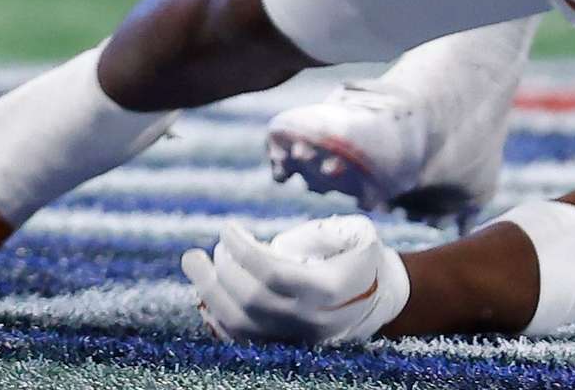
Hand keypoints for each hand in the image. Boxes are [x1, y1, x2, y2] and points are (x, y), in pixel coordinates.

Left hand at [183, 216, 409, 346]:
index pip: (274, 274)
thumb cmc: (360, 257)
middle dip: (220, 271)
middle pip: (251, 302)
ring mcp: (296, 338)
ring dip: (209, 292)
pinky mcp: (284, 346)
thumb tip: (278, 244)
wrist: (378, 297)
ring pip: (241, 326)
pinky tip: (205, 291)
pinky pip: (242, 340)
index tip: (228, 228)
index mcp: (329, 289)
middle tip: (207, 248)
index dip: (243, 250)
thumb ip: (322, 232)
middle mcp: (311, 320)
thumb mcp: (355, 233)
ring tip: (195, 263)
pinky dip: (216, 317)